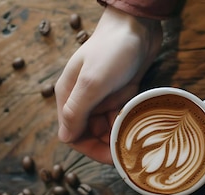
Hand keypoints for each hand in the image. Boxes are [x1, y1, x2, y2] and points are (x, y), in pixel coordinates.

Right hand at [56, 6, 162, 163]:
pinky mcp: (119, 94)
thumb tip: (64, 138)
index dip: (90, 149)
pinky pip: (121, 117)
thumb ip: (76, 111)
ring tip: (138, 140)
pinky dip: (129, 123)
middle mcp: (83, 100)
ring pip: (108, 128)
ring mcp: (101, 98)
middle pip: (91, 134)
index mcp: (69, 97)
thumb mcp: (92, 82)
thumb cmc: (112, 51)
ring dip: (120, 136)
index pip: (72, 135)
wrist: (137, 25)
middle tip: (129, 153)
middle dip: (108, 145)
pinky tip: (140, 126)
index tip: (111, 157)